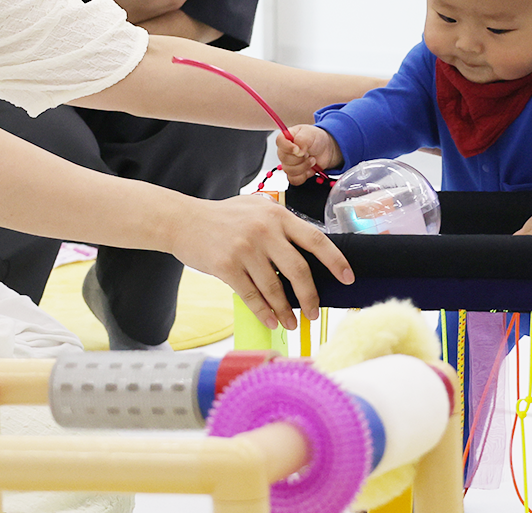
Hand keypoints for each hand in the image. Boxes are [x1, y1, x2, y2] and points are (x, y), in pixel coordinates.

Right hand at [172, 193, 353, 329]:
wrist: (184, 221)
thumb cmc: (223, 216)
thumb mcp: (256, 207)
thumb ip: (281, 223)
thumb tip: (309, 248)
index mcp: (278, 215)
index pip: (315, 240)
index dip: (335, 261)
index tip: (347, 278)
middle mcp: (265, 231)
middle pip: (299, 270)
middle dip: (311, 297)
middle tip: (315, 313)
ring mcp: (245, 249)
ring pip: (275, 289)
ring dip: (286, 311)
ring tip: (293, 324)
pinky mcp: (227, 267)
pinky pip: (251, 296)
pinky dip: (264, 312)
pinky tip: (272, 321)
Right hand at [275, 125, 340, 184]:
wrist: (325, 150)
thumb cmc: (316, 139)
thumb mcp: (311, 134)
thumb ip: (302, 139)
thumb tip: (298, 150)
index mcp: (287, 137)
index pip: (279, 141)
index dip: (288, 147)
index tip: (298, 149)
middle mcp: (285, 151)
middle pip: (284, 158)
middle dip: (300, 158)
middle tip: (308, 153)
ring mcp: (288, 163)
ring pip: (289, 170)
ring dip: (304, 166)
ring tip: (312, 160)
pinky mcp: (294, 174)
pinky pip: (294, 179)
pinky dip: (303, 176)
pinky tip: (309, 169)